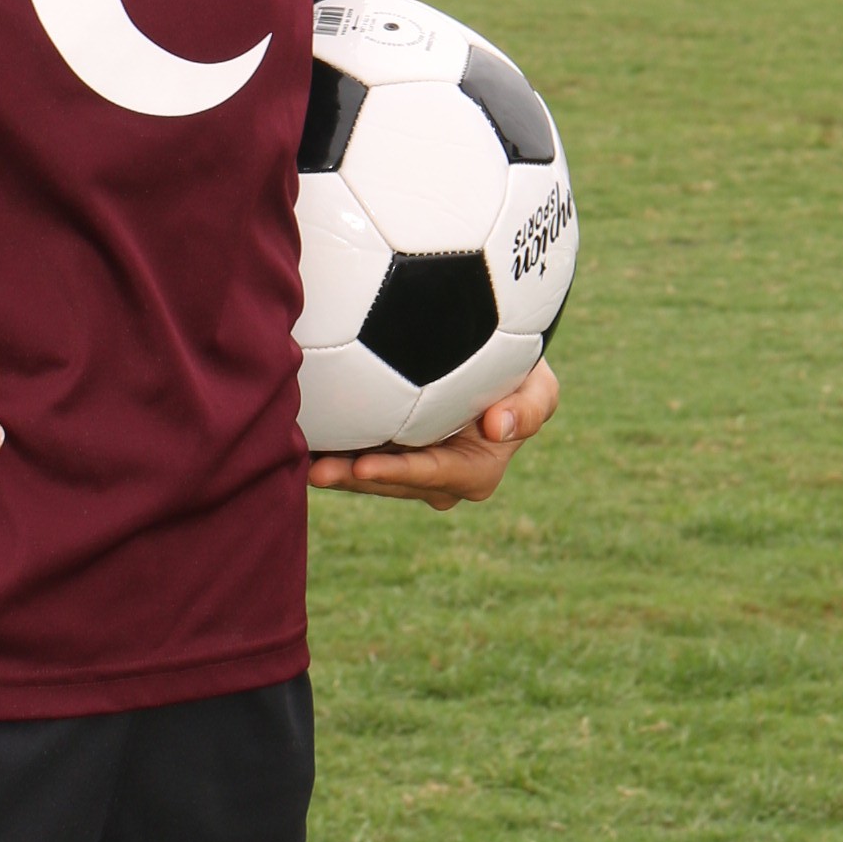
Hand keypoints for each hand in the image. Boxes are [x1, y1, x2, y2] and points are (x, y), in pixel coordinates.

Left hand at [308, 359, 558, 511]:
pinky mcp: (383, 449)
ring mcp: (406, 467)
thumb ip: (531, 407)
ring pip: (367, 473)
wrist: (488, 360)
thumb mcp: (540, 387)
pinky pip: (354, 453)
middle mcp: (435, 479)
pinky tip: (302, 440)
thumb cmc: (519, 374)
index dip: (398, 473)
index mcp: (472, 473)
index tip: (365, 464)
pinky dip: (332, 448)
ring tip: (302, 459)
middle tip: (317, 469)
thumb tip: (499, 427)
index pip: (430, 475)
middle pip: (390, 481)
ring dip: (336, 469)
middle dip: (354, 478)